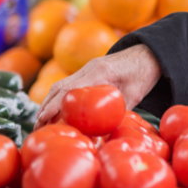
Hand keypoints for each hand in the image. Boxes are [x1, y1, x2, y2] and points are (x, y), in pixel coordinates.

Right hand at [35, 44, 161, 128]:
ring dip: (49, 102)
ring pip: (61, 84)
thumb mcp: (135, 95)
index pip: (70, 89)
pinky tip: (56, 111)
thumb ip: (118, 111)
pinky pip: (69, 83)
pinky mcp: (90, 70)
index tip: (42, 119)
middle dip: (45, 107)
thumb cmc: (144, 73)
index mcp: (100, 72)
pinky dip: (60, 97)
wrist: (150, 53)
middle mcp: (90, 68)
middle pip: (59, 87)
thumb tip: (104, 134)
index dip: (54, 105)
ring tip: (42, 122)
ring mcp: (88, 68)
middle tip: (37, 127)